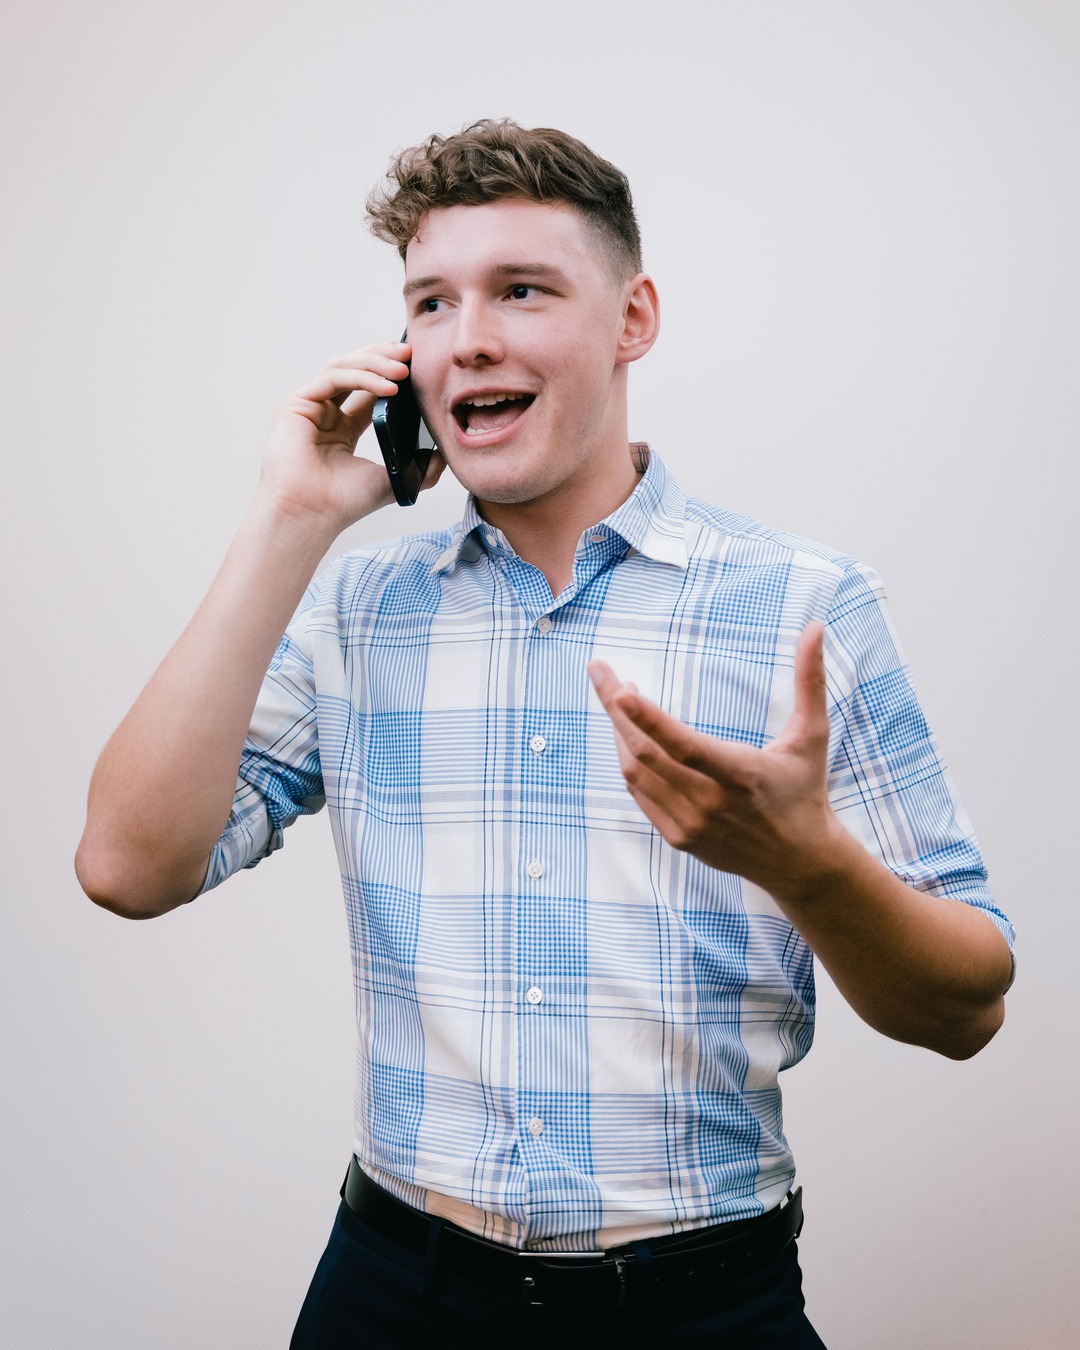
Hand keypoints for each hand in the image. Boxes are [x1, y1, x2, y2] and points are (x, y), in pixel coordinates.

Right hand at [259, 343, 445, 533]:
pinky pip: (333, 378)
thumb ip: (419, 470)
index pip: (368, 388)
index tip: (418, 366)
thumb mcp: (392, 481)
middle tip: (411, 352)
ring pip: (343, 367)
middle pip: (354, 369)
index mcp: (343, 429)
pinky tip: (388, 386)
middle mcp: (323, 413)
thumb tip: (443, 457)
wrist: (312, 516)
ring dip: (376, 363)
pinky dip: (362, 377)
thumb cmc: (343, 504)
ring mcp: (307, 407)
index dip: (391, 373)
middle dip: (384, 356)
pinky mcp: (294, 405)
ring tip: (404, 368)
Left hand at [587, 622, 844, 901]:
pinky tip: (630, 738)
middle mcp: (710, 801)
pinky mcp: (678, 838)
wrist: (799, 862)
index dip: (648, 718)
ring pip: (635, 773)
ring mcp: (690, 823)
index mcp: (740, 774)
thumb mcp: (812, 735)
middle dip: (614, 709)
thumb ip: (810, 680)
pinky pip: (639, 794)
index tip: (620, 689)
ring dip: (618, 733)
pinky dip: (629, 762)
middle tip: (600, 672)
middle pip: (645, 753)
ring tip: (617, 701)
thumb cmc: (804, 791)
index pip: (684, 745)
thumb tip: (815, 628)